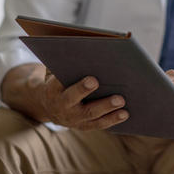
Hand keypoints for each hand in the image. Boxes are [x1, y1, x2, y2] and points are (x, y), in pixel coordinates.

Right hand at [2, 64, 127, 129]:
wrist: (48, 104)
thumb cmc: (57, 79)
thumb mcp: (54, 69)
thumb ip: (65, 61)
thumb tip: (86, 48)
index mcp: (52, 89)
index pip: (65, 87)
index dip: (79, 86)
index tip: (94, 80)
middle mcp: (62, 106)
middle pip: (82, 105)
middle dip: (100, 101)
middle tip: (119, 97)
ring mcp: (72, 118)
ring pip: (92, 116)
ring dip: (109, 111)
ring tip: (123, 102)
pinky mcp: (82, 125)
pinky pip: (98, 124)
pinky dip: (112, 119)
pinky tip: (125, 113)